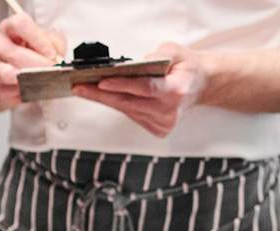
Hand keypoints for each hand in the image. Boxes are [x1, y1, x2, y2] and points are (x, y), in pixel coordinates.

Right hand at [0, 14, 65, 108]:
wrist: (24, 74)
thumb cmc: (37, 53)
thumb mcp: (50, 42)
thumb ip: (56, 45)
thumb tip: (59, 58)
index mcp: (11, 27)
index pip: (20, 24)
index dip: (37, 39)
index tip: (52, 54)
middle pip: (14, 52)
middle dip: (38, 65)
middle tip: (53, 72)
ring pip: (6, 73)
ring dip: (27, 79)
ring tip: (42, 82)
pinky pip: (6, 90)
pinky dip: (20, 93)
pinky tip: (32, 92)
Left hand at [72, 42, 209, 137]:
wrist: (199, 86)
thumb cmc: (186, 68)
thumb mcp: (175, 52)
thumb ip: (157, 56)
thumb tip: (131, 65)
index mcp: (176, 91)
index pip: (145, 88)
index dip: (122, 85)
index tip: (100, 81)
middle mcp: (170, 111)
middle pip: (129, 102)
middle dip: (101, 94)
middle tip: (79, 87)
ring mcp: (164, 123)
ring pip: (127, 110)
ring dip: (105, 99)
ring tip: (84, 89)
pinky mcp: (158, 129)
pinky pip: (132, 115)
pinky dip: (118, 105)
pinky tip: (105, 96)